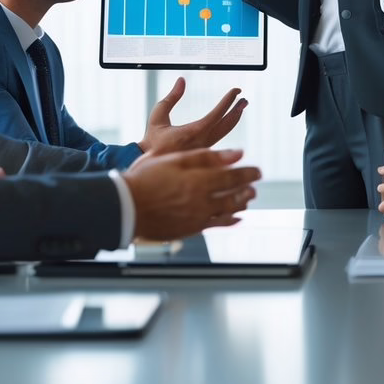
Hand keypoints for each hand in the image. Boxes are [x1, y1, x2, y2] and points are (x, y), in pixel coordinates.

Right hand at [123, 148, 261, 239]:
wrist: (125, 208)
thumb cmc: (146, 179)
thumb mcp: (176, 159)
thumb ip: (207, 157)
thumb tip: (237, 153)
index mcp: (199, 181)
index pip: (232, 177)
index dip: (247, 173)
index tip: (258, 171)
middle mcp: (202, 201)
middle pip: (233, 195)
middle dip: (246, 189)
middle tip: (255, 185)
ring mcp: (197, 218)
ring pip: (227, 211)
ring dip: (240, 204)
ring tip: (248, 199)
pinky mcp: (189, 229)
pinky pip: (216, 226)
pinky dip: (229, 222)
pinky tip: (236, 219)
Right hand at [139, 77, 246, 154]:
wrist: (151, 167)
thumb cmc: (152, 141)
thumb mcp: (157, 117)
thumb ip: (170, 98)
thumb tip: (181, 81)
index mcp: (192, 132)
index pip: (216, 114)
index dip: (228, 101)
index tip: (236, 91)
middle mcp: (202, 142)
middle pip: (227, 124)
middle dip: (237, 109)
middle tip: (244, 99)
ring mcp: (205, 149)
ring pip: (225, 132)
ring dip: (235, 117)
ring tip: (241, 106)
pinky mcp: (204, 153)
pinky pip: (221, 137)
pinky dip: (228, 126)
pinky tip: (230, 119)